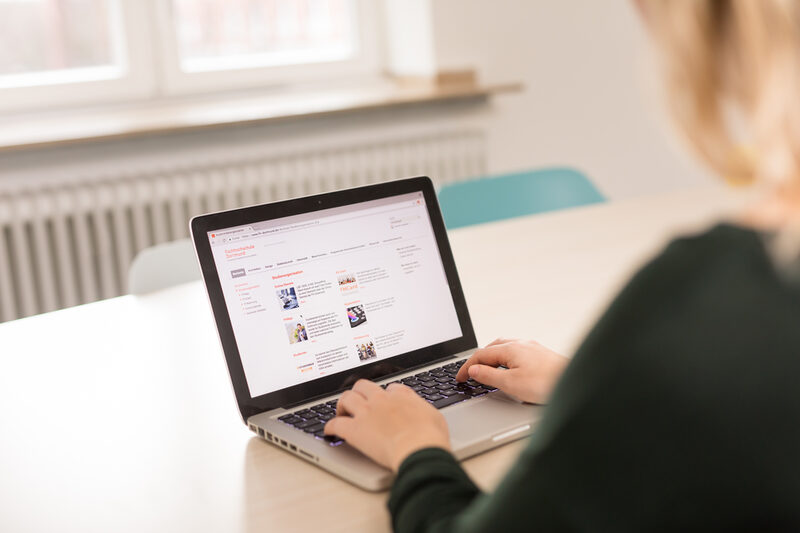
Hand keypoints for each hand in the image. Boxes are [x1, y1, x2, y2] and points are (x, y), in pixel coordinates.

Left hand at [324, 379, 449, 470]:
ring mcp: (366, 413)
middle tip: (358, 401)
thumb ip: (423, 411)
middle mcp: (382, 400)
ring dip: (342, 404)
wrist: (419, 448)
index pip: (389, 388)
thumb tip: (422, 413)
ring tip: (341, 412)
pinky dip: (330, 427)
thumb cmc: (430, 436)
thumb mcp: (435, 417)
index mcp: (402, 396)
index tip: (384, 401)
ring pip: (346, 398)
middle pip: (363, 386)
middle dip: (359, 392)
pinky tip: (329, 431)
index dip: (385, 394)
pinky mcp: (355, 430)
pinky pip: (336, 424)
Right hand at [456, 339, 568, 403]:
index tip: (459, 378)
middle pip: (492, 348)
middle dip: (478, 359)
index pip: (480, 355)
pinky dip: (505, 359)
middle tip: (469, 373)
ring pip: (505, 348)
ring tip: (486, 369)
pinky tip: (510, 368)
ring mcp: (533, 348)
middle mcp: (521, 344)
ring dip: (492, 358)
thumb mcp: (511, 384)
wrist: (576, 382)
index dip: (466, 367)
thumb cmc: (546, 384)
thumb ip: (489, 376)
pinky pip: (517, 352)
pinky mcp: (542, 355)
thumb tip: (474, 370)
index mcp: (510, 349)